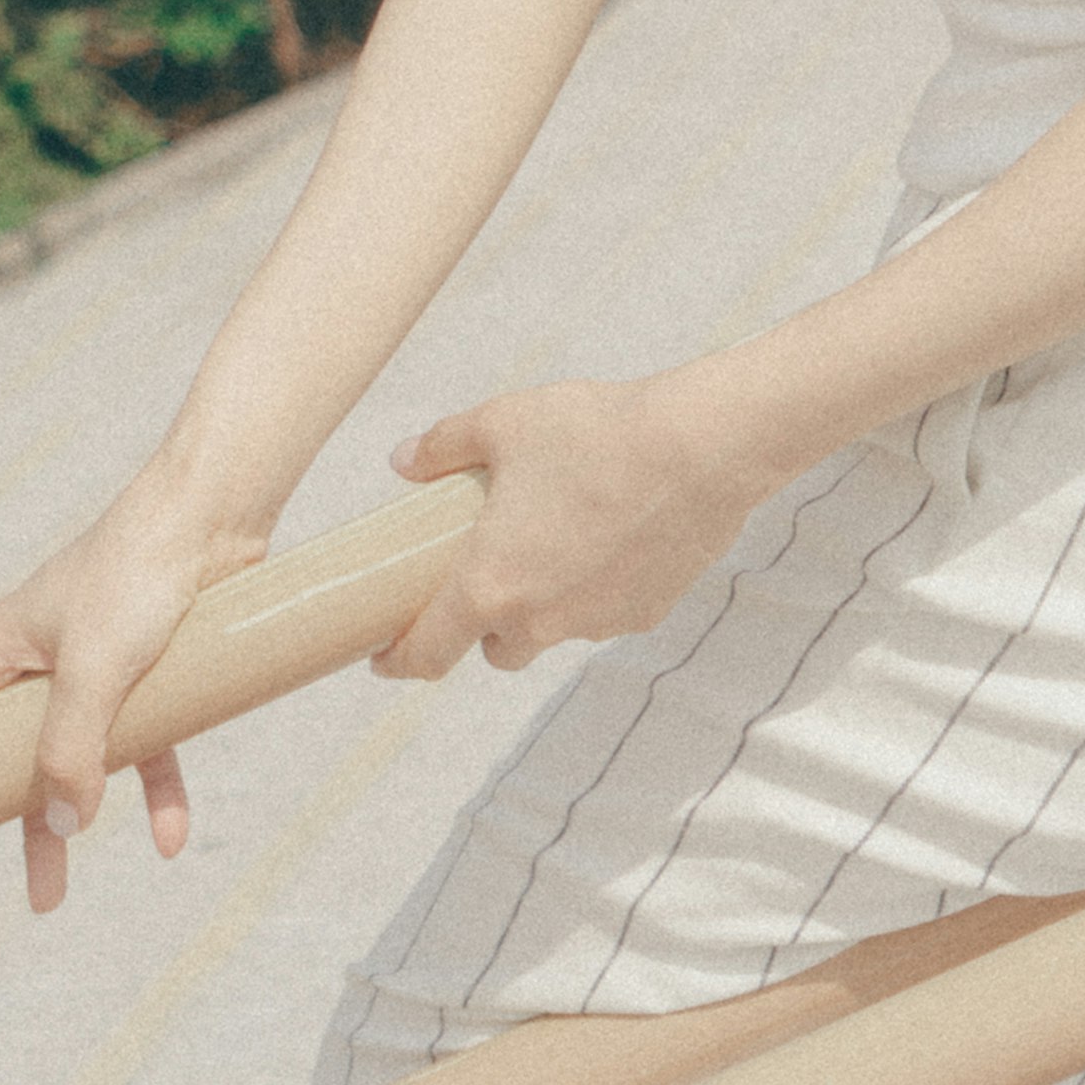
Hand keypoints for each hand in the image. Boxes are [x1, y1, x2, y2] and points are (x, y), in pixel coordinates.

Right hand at [0, 458, 268, 916]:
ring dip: (56, 825)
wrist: (212, 515)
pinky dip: (152, 790)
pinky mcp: (143, 676)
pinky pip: (139, 749)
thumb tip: (62, 827)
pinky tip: (171, 837)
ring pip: (57, 763)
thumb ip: (72, 749)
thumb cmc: (139, 573)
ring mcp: (84, 671)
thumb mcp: (96, 668)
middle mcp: (28, 665)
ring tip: (50, 900)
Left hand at [371, 375, 759, 682]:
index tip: (384, 657)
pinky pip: (602, 612)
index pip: (428, 654)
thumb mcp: (504, 422)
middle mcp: (539, 621)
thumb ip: (443, 446)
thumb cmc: (594, 432)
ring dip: (542, 604)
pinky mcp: (644, 615)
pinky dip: (593, 588)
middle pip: (495, 649)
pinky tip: (609, 535)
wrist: (699, 449)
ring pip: (551, 631)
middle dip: (482, 624)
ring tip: (554, 539)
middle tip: (485, 573)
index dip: (398, 661)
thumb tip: (402, 459)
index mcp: (490, 584)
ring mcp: (595, 624)